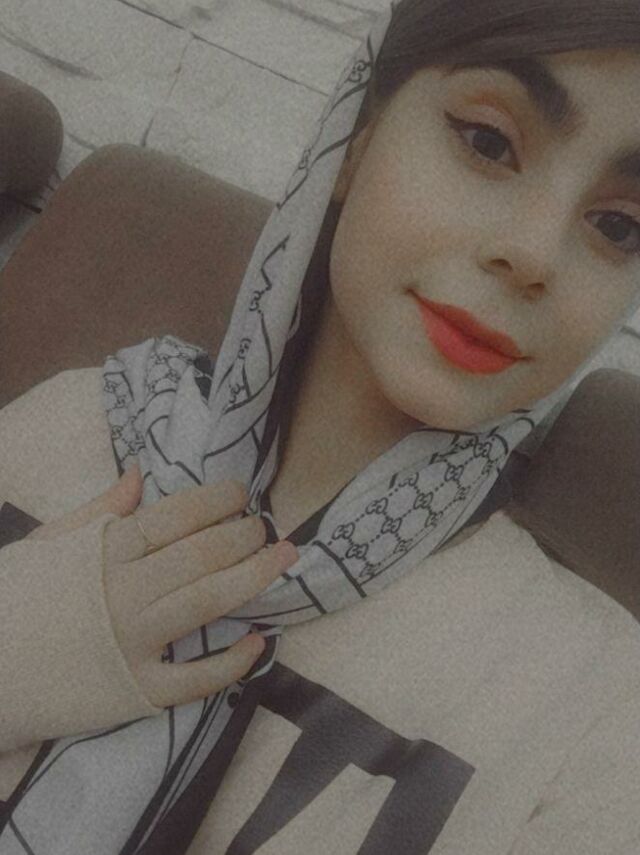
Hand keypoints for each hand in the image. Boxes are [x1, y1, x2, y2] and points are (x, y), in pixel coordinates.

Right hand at [28, 467, 298, 708]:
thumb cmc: (11, 602)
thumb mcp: (46, 543)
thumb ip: (98, 510)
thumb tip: (139, 473)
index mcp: (103, 552)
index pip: (174, 517)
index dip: (215, 501)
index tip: (241, 492)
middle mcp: (124, 593)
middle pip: (201, 555)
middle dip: (242, 535)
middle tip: (264, 527)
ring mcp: (133, 644)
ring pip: (208, 602)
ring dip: (253, 577)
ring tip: (283, 558)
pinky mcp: (136, 692)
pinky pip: (195, 679)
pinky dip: (232, 662)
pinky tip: (260, 642)